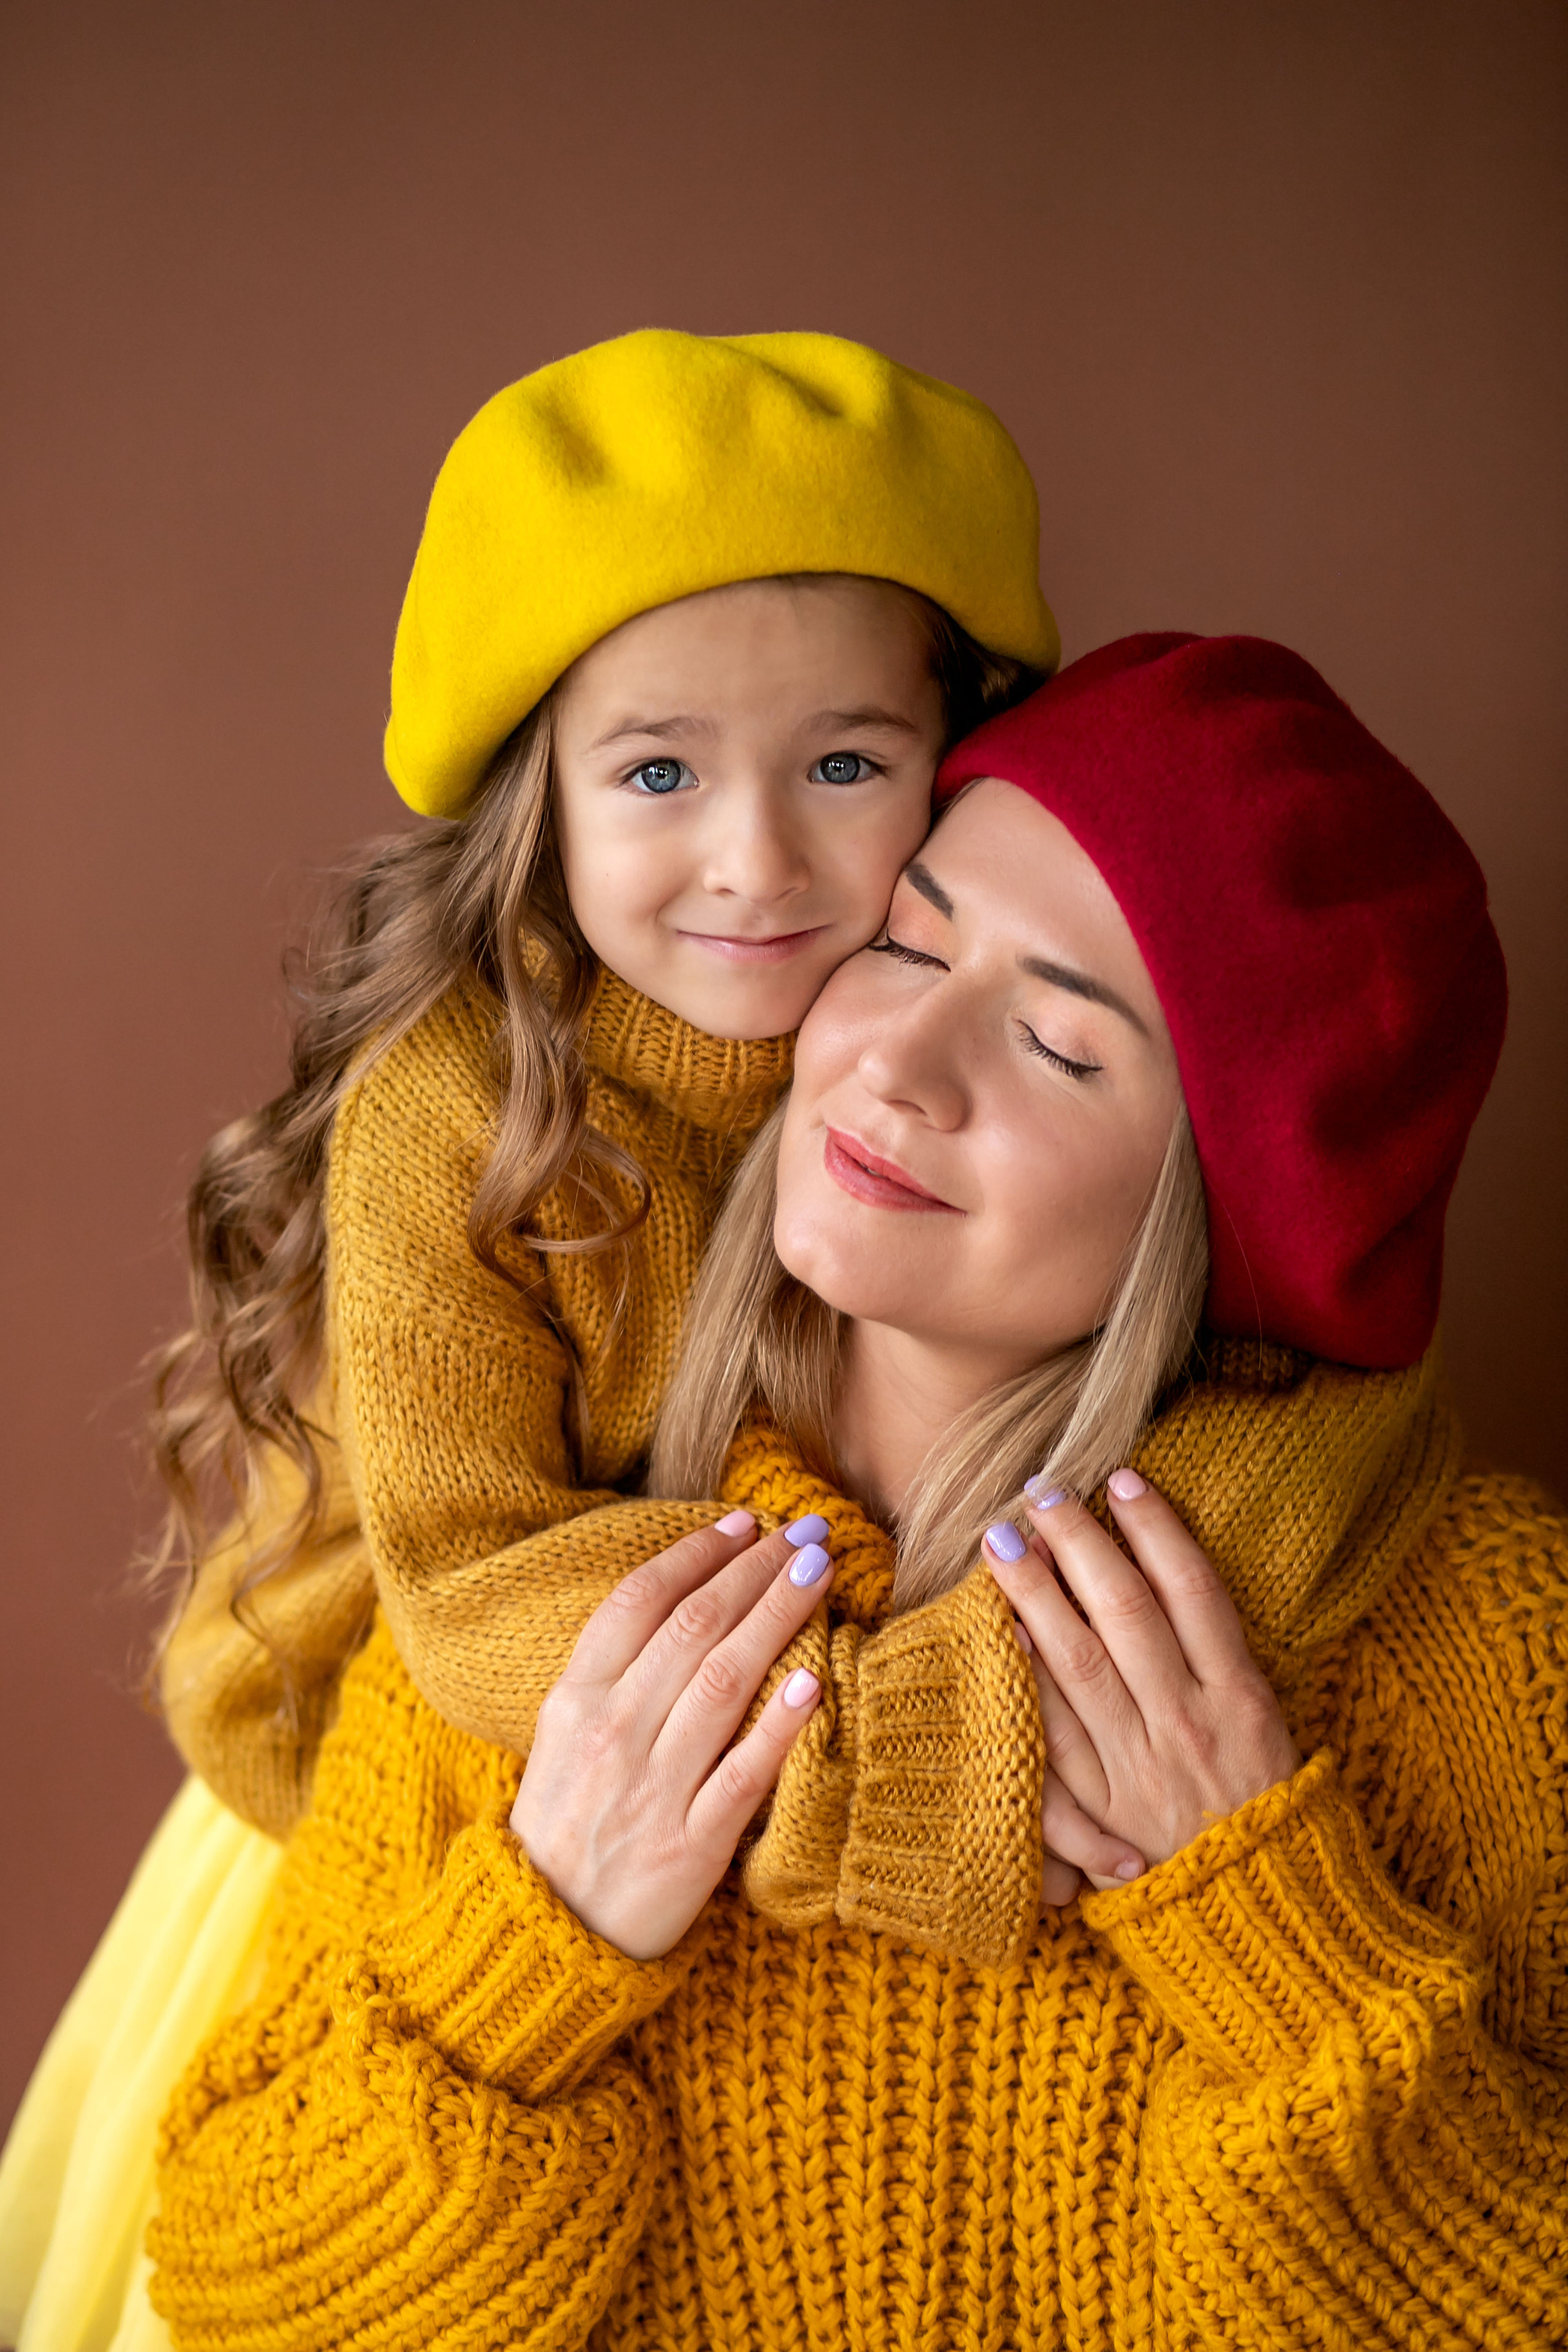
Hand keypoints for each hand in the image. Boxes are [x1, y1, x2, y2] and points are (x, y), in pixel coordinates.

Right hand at [510, 1511, 830, 1958]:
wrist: (542, 1934)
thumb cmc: (563, 1824)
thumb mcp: (561, 1737)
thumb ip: (612, 1674)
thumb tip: (684, 1603)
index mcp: (575, 1699)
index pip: (640, 1601)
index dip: (697, 1552)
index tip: (746, 1521)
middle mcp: (612, 1732)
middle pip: (694, 1627)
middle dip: (755, 1569)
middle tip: (806, 1531)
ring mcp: (652, 1789)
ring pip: (723, 1683)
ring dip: (776, 1618)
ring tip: (817, 1574)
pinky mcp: (690, 1847)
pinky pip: (742, 1776)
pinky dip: (778, 1728)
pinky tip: (813, 1682)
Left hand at [985, 1472, 1298, 1884]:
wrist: (1266, 1916)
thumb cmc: (1266, 1807)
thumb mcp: (1268, 1722)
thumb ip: (1218, 1655)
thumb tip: (1161, 1574)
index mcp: (1240, 1694)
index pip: (1193, 1589)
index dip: (1156, 1528)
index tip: (1121, 1478)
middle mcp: (1188, 1720)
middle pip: (1126, 1610)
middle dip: (1080, 1542)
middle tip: (1042, 1491)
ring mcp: (1139, 1765)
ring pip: (1079, 1661)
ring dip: (1037, 1593)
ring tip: (1002, 1539)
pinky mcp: (1100, 1808)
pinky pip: (1053, 1732)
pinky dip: (1026, 1677)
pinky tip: (1000, 1630)